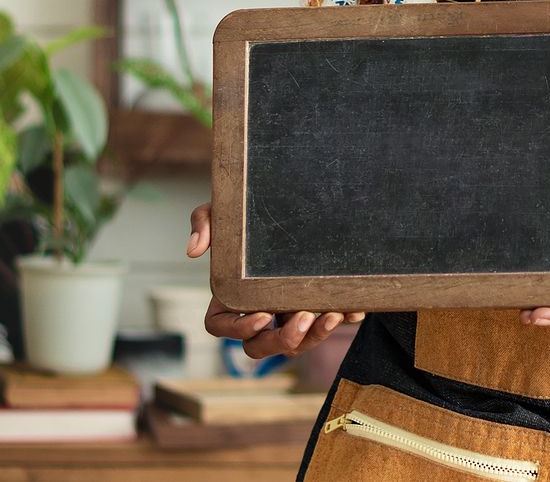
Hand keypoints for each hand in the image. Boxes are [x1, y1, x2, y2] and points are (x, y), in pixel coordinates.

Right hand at [188, 203, 364, 357]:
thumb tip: (194, 251)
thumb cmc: (247, 215)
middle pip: (260, 346)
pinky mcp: (315, 307)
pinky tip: (354, 310)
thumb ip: (203, 223)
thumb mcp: (222, 211)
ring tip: (333, 314)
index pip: (220, 326)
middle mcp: (257, 310)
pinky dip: (342, 320)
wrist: (291, 203)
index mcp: (229, 295)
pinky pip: (327, 324)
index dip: (238, 329)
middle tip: (302, 318)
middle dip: (282, 339)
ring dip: (313, 336)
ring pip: (295, 343)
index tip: (261, 316)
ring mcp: (286, 313)